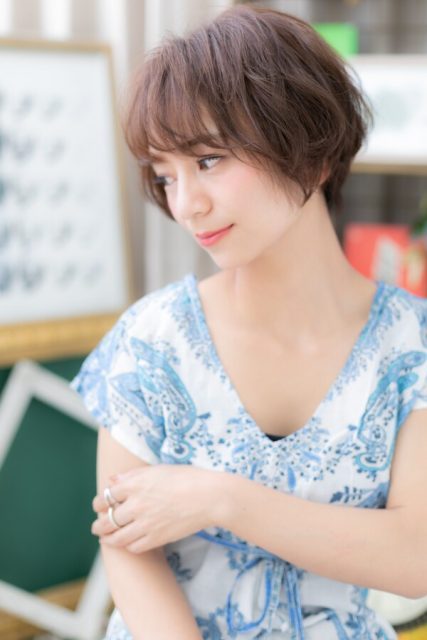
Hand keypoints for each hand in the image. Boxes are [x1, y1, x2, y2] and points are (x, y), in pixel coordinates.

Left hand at [91, 464, 224, 552]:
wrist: (209, 496)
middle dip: (98, 524)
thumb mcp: (158, 469)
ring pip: (117, 537)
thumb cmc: (187, 477)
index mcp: (135, 484)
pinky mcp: (156, 538)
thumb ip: (132, 475)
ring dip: (108, 539)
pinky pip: (134, 547)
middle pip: (106, 520)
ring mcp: (145, 523)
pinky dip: (128, 546)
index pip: (106, 496)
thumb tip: (113, 481)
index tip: (99, 505)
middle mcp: (136, 504)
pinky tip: (128, 543)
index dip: (99, 502)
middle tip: (96, 526)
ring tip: (106, 539)